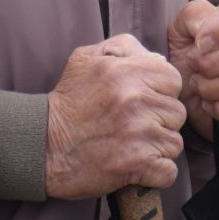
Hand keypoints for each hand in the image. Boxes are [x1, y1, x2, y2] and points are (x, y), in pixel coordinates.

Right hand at [45, 34, 186, 199]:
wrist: (41, 146)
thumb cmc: (68, 101)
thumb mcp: (87, 58)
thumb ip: (126, 47)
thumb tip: (158, 60)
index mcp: (127, 71)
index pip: (173, 80)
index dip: (162, 92)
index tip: (144, 101)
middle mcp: (135, 100)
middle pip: (177, 112)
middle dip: (160, 121)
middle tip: (134, 125)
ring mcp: (138, 134)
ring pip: (174, 142)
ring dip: (158, 147)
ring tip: (132, 144)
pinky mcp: (136, 165)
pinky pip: (169, 171)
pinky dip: (156, 173)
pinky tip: (137, 166)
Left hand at [166, 0, 218, 138]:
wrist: (196, 87)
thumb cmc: (192, 53)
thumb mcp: (183, 27)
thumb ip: (194, 18)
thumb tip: (206, 35)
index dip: (218, 29)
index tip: (199, 46)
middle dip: (209, 68)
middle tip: (195, 73)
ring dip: (214, 90)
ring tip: (201, 89)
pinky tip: (212, 105)